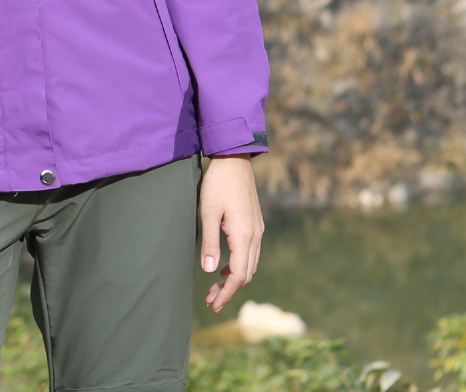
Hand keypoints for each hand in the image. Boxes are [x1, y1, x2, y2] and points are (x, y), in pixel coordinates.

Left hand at [199, 155, 262, 311]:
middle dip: (229, 290)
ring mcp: (257, 230)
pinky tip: (223, 266)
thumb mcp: (208, 212)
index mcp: (244, 235)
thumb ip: (209, 242)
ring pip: (250, 265)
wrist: (234, 159)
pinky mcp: (255, 224)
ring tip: (214, 288)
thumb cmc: (217, 183)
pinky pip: (250, 253)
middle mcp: (255, 236)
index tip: (213, 305)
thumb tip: (209, 271)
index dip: (227, 293)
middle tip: (210, 301)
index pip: (239, 275)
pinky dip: (239, 265)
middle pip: (246, 274)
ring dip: (234, 279)